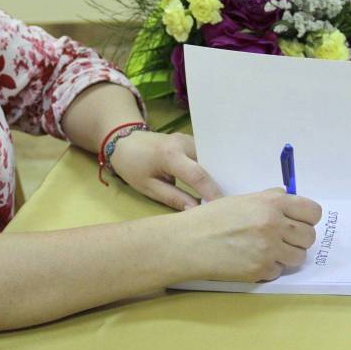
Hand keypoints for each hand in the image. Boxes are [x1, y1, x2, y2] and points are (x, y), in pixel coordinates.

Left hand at [108, 131, 222, 209]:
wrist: (124, 141)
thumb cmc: (132, 166)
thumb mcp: (149, 187)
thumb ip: (174, 198)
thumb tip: (196, 210)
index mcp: (170, 155)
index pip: (197, 175)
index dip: (211, 192)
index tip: (221, 208)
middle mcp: (183, 143)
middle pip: (209, 164)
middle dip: (220, 183)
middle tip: (226, 203)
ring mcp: (188, 139)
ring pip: (210, 159)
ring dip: (216, 175)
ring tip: (222, 195)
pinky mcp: (190, 140)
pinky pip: (205, 155)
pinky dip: (210, 169)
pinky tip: (214, 182)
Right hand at [179, 188, 322, 282]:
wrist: (189, 242)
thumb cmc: (211, 218)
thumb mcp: (242, 199)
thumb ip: (269, 199)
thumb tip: (289, 199)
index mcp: (271, 202)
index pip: (313, 211)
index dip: (308, 218)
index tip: (299, 221)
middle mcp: (274, 224)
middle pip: (309, 236)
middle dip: (298, 239)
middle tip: (281, 238)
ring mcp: (269, 249)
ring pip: (299, 257)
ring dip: (286, 255)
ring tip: (266, 250)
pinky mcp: (261, 269)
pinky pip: (279, 271)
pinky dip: (268, 268)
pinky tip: (250, 259)